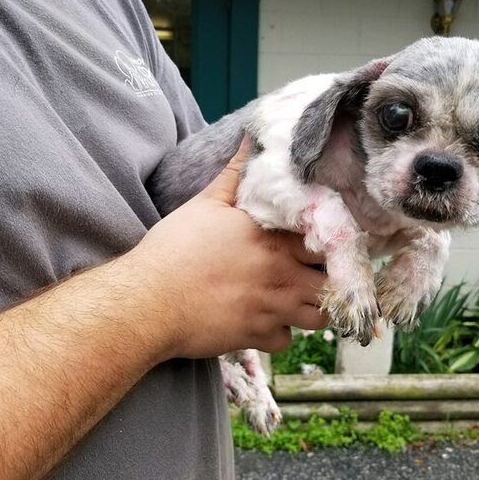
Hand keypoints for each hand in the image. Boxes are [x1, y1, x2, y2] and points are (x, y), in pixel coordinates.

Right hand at [123, 141, 328, 359]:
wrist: (147, 301)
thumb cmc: (174, 249)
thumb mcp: (205, 204)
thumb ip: (235, 174)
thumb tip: (252, 138)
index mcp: (273, 238)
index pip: (326, 241)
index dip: (327, 242)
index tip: (318, 243)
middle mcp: (282, 274)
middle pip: (331, 282)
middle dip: (326, 278)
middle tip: (311, 273)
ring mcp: (273, 309)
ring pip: (319, 317)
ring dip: (311, 308)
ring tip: (295, 298)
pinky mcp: (257, 337)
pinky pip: (286, 341)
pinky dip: (279, 333)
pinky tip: (264, 320)